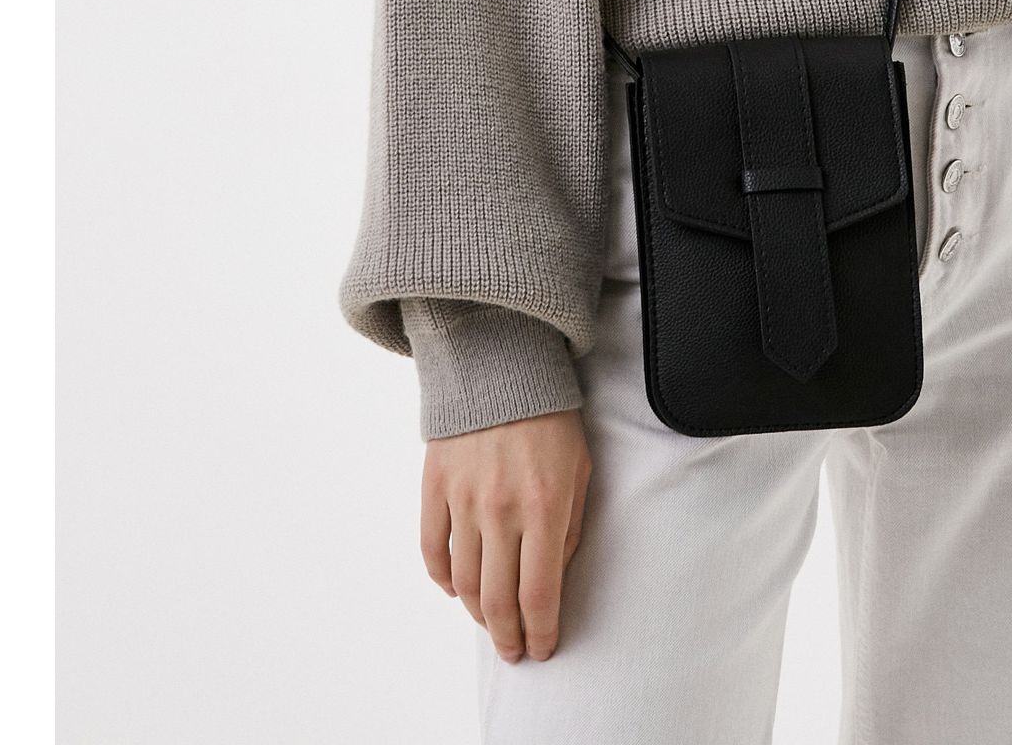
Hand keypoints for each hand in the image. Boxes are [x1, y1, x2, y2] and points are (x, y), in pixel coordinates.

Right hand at [419, 407, 591, 661]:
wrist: (502, 363)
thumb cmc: (552, 418)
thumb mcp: (579, 469)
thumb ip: (568, 527)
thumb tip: (553, 579)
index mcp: (544, 507)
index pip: (539, 595)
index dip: (540, 633)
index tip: (542, 649)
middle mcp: (500, 510)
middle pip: (496, 601)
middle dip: (507, 636)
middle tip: (514, 649)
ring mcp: (462, 500)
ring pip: (462, 583)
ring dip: (476, 613)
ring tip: (490, 622)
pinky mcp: (434, 486)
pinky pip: (431, 550)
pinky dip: (442, 578)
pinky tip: (455, 588)